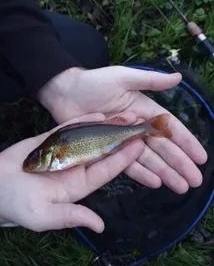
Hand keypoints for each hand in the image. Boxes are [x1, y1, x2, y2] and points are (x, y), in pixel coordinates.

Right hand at [0, 113, 144, 233]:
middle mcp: (73, 167)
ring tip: (123, 116)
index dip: (122, 159)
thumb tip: (100, 226)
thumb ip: (71, 216)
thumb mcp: (45, 216)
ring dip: (104, 128)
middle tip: (137, 125)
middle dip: (119, 139)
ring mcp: (61, 152)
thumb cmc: (17, 206)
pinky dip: (81, 121)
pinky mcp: (47, 140)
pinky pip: (67, 129)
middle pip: (100, 151)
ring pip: (87, 137)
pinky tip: (97, 114)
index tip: (138, 146)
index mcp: (76, 186)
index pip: (104, 171)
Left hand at [37, 66, 207, 193]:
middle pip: (163, 148)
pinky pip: (126, 163)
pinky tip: (155, 183)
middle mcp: (136, 127)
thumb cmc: (94, 82)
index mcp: (143, 110)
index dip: (186, 143)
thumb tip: (178, 77)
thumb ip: (150, 80)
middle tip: (195, 181)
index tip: (201, 158)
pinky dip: (141, 173)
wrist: (65, 92)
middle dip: (180, 164)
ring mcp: (122, 140)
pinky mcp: (107, 149)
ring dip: (165, 172)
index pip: (170, 129)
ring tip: (180, 187)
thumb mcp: (123, 77)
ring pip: (148, 159)